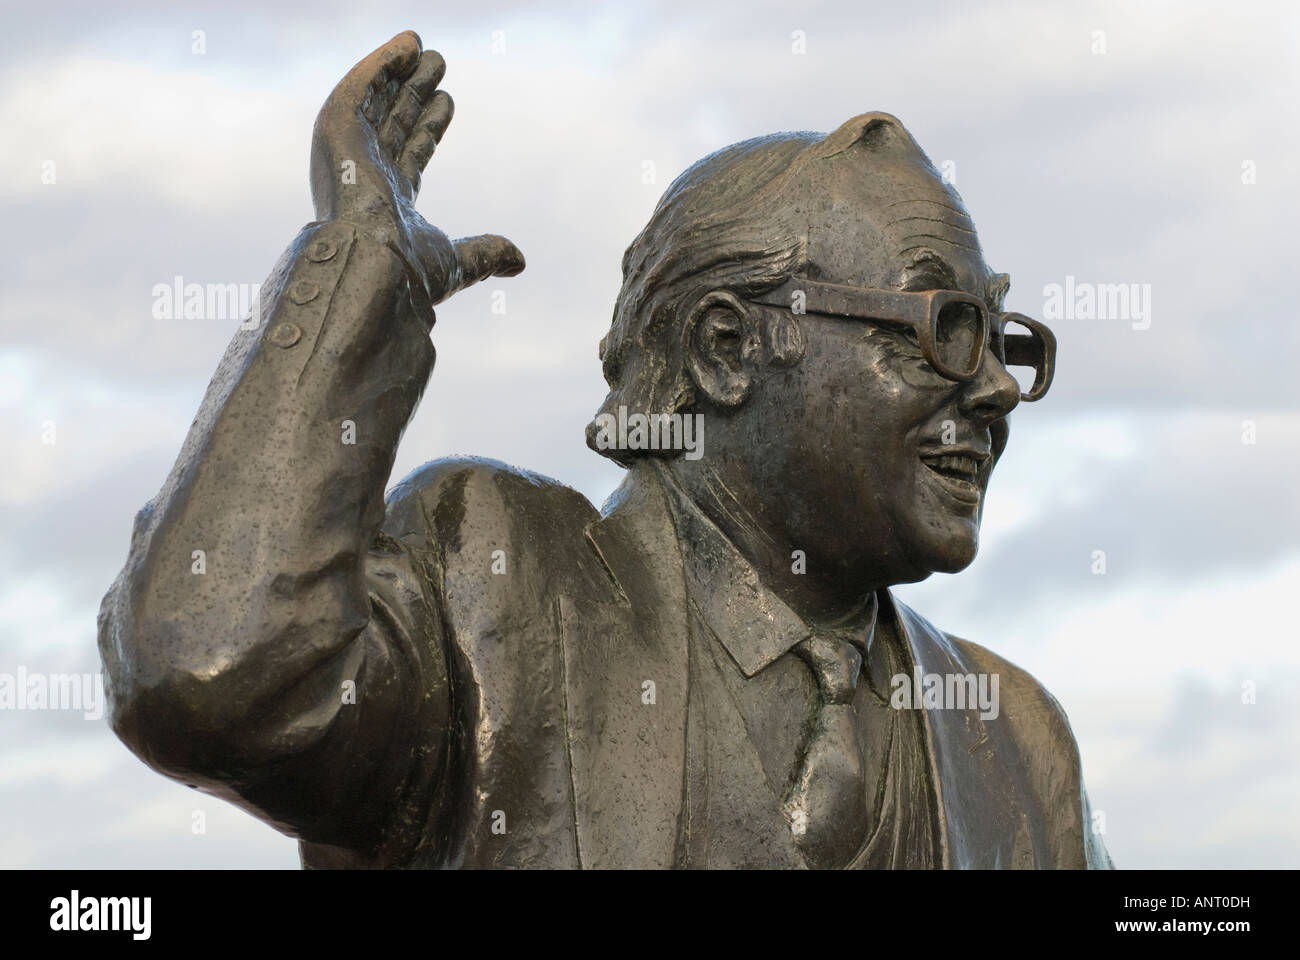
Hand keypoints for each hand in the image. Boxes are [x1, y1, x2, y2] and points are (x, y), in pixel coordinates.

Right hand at [309, 31, 523, 308]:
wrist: (375, 266)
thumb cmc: (409, 271)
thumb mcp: (458, 259)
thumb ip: (487, 253)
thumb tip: (519, 263)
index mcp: (387, 201)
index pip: (411, 152)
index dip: (429, 125)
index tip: (448, 100)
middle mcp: (365, 173)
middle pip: (393, 121)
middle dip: (413, 92)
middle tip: (438, 63)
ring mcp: (349, 152)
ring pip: (375, 101)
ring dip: (396, 72)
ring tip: (422, 46)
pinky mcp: (336, 131)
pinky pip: (358, 88)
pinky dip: (379, 64)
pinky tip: (406, 45)